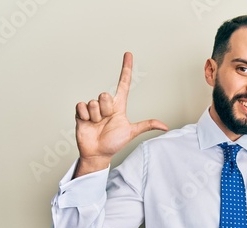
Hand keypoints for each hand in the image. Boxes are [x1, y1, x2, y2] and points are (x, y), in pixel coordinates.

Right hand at [74, 52, 167, 176]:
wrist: (97, 153)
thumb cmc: (114, 143)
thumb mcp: (131, 132)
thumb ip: (146, 125)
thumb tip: (165, 126)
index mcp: (119, 106)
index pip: (124, 83)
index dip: (126, 68)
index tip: (128, 54)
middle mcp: (106, 104)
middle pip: (105, 95)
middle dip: (106, 109)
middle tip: (106, 121)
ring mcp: (93, 108)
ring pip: (94, 102)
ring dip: (96, 116)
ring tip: (97, 124)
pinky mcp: (81, 112)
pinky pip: (82, 105)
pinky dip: (85, 116)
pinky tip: (87, 123)